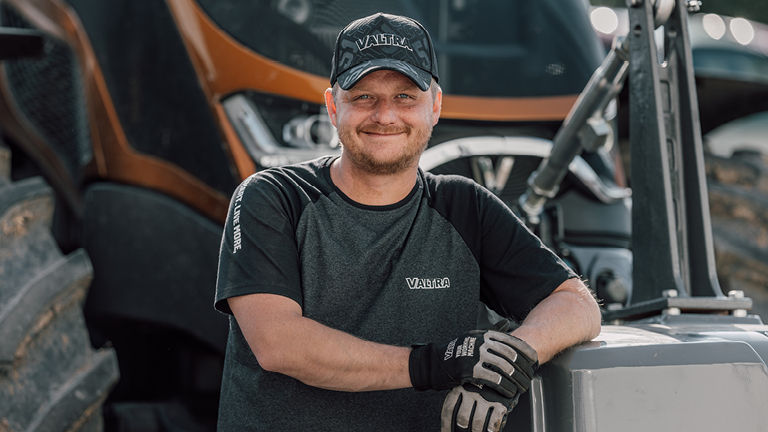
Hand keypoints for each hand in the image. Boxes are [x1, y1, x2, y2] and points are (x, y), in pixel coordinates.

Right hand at [409, 330, 537, 396]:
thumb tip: (507, 325)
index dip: (525, 352)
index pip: (512, 341)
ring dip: (516, 379)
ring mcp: (477, 356)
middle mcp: (482, 343)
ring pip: (505, 367)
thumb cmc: (457, 352)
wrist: (436, 362)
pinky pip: (494, 379)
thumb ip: (490, 334)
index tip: (534, 361)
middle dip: (523, 368)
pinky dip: (505, 386)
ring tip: (521, 387)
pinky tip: (509, 391)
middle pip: (511, 355)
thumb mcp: (473, 337)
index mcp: (484, 335)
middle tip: (529, 377)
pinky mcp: (472, 369)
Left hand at [441, 383, 517, 431]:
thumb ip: (459, 398)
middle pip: (462, 418)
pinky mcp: (500, 401)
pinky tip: (490, 431)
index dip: (446, 425)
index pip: (449, 410)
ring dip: (476, 431)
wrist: (502, 367)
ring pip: (478, 422)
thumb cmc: (479, 380)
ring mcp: (486, 397)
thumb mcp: (466, 384)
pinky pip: (494, 420)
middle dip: (461, 429)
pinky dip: (491, 430)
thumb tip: (451, 420)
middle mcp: (471, 392)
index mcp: (459, 387)